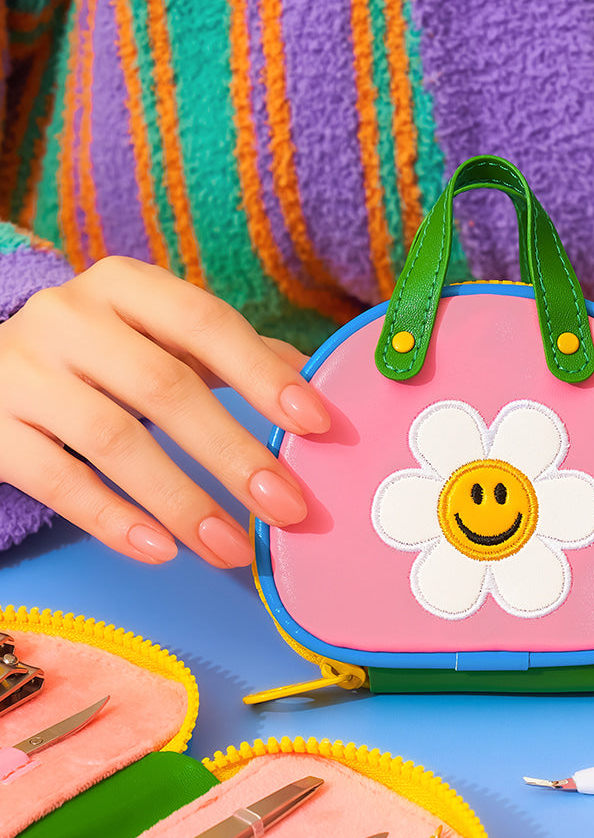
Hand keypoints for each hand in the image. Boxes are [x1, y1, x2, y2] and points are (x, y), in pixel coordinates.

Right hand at [0, 257, 330, 565]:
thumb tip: (319, 383)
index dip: (263, 374)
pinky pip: (58, 481)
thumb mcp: (160, 337)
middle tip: (286, 505)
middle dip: (234, 453)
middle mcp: (70, 317)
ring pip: (113, 440)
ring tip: (232, 548)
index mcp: (126, 286)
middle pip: (164, 388)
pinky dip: (113, 520)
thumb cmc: (100, 352)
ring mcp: (23, 371)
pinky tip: (162, 550)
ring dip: (182, 501)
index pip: (205, 322)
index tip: (317, 424)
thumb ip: (235, 354)